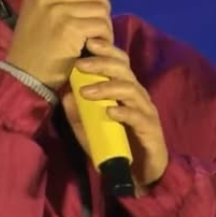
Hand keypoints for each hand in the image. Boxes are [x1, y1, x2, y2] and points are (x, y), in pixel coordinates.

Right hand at [6, 0, 111, 89]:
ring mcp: (57, 11)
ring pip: (100, 6)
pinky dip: (104, 36)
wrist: (24, 76)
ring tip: (98, 36)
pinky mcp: (69, 28)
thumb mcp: (36, 12)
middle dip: (102, 3)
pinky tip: (97, 45)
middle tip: (98, 20)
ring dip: (105, 23)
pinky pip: (100, 23)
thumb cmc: (33, 46)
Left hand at [61, 38, 167, 192]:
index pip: (117, 60)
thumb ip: (76, 111)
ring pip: (130, 89)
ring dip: (107, 87)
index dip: (105, 49)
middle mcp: (137, 94)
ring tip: (86, 91)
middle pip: (123, 69)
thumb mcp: (88, 127)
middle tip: (80, 64)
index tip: (87, 42)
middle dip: (101, 63)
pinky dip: (123, 112)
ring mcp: (145, 110)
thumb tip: (64, 93)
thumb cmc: (113, 144)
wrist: (138, 175)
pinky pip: (138, 116)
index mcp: (124, 87)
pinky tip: (109, 112)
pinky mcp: (151, 130)